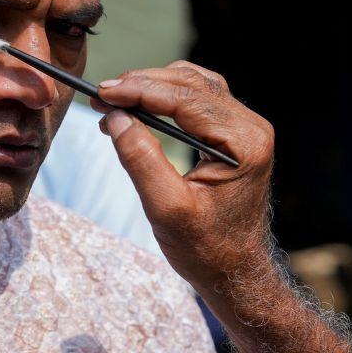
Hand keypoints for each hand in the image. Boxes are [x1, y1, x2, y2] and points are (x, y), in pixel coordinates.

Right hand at [93, 62, 274, 287]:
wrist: (234, 269)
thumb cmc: (207, 248)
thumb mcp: (167, 209)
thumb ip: (141, 160)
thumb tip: (116, 117)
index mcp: (244, 143)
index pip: (187, 99)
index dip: (140, 90)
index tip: (102, 93)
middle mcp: (250, 127)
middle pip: (191, 83)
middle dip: (142, 84)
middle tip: (100, 95)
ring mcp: (245, 128)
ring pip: (194, 84)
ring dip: (152, 85)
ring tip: (114, 101)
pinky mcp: (234, 132)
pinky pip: (198, 99)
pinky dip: (166, 96)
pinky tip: (138, 107)